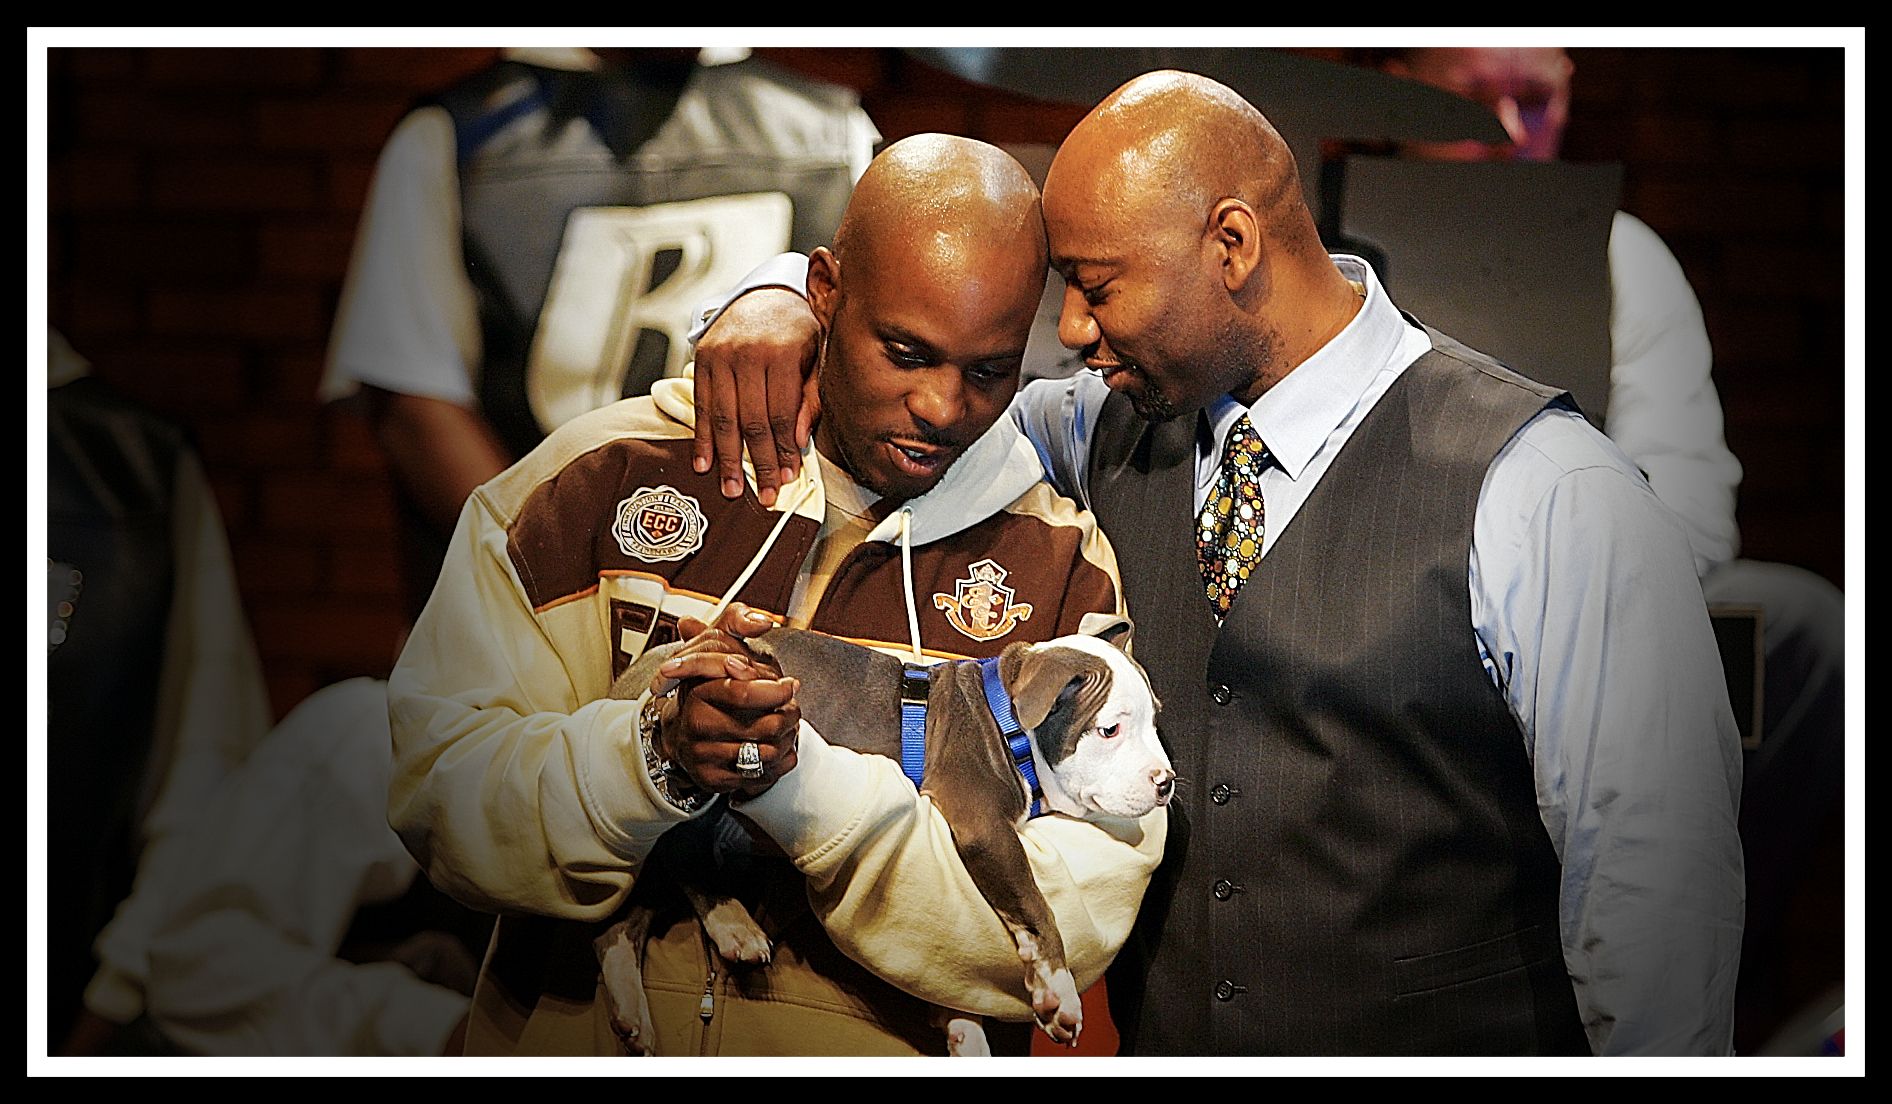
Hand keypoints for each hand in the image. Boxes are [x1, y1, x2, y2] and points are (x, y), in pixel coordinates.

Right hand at [650, 604, 798, 797]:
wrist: (682, 734)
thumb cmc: (709, 689)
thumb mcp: (717, 647)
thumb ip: (738, 626)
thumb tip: (763, 621)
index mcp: (699, 692)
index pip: (746, 693)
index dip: (777, 690)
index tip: (791, 685)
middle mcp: (697, 725)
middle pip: (765, 726)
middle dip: (790, 716)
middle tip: (794, 708)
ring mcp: (703, 755)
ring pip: (767, 753)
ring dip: (788, 740)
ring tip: (789, 728)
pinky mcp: (713, 780)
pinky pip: (762, 776)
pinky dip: (780, 763)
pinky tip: (780, 748)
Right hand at [691, 287, 821, 506]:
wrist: (764, 294)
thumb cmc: (799, 331)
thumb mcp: (817, 356)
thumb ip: (810, 397)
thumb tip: (798, 441)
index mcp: (783, 351)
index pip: (782, 413)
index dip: (785, 449)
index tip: (788, 477)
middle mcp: (748, 352)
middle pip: (752, 420)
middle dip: (760, 462)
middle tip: (765, 495)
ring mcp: (721, 355)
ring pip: (724, 417)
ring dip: (728, 459)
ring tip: (732, 490)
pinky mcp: (702, 359)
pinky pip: (702, 406)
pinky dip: (703, 438)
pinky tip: (705, 464)